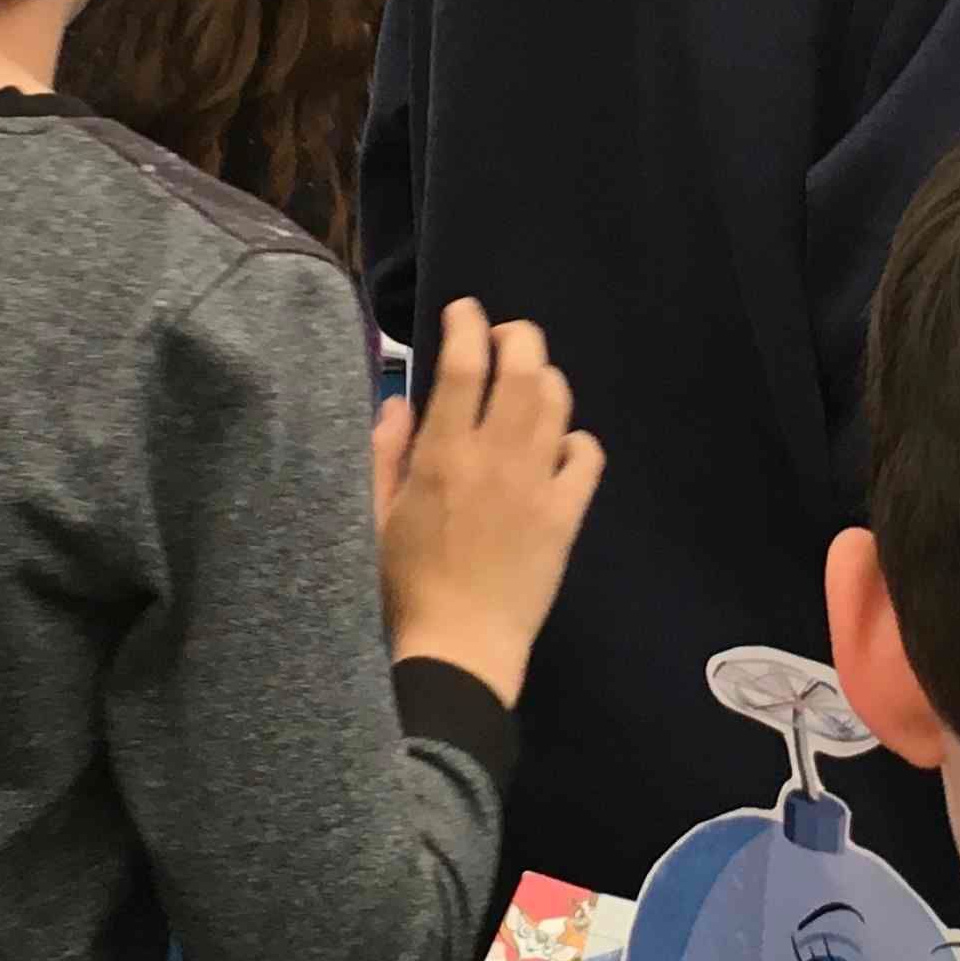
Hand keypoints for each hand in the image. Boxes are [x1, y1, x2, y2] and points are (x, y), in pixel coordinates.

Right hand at [373, 300, 606, 705]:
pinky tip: (559, 444)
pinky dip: (576, 438)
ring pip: (557, 404)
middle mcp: (496, 459)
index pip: (464, 365)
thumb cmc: (402, 586)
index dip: (467, 325)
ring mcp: (537, 486)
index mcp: (442, 455)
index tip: (464, 312)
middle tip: (505, 335)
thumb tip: (400, 400)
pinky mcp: (566, 517)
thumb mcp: (372, 516)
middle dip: (517, 337)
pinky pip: (587, 458)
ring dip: (546, 378)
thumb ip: (385, 452)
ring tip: (530, 379)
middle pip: (522, 368)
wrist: (457, 648)